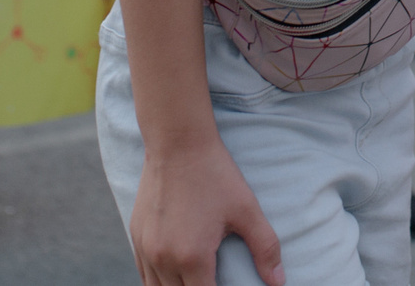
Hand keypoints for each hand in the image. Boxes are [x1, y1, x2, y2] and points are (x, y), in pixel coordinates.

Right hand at [129, 138, 284, 285]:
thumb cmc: (214, 175)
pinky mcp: (136, 236)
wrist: (177, 142)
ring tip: (196, 282)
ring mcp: (146, 248)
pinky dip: (159, 282)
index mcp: (192, 257)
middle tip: (216, 281)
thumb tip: (279, 281)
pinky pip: (143, 274)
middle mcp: (163, 258)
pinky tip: (174, 277)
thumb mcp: (247, 210)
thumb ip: (265, 248)